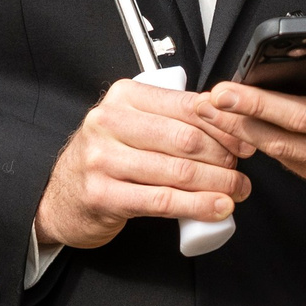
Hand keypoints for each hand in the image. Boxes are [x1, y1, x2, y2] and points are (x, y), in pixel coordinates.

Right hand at [35, 77, 252, 249]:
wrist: (60, 198)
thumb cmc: (106, 158)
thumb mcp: (132, 126)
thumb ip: (170, 118)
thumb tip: (227, 120)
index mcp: (124, 96)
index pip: (187, 105)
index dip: (224, 124)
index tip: (245, 138)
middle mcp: (109, 122)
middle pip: (186, 138)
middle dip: (224, 156)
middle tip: (242, 169)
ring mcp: (103, 159)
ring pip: (178, 170)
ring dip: (218, 183)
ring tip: (237, 191)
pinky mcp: (103, 195)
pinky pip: (162, 200)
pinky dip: (197, 205)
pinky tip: (217, 208)